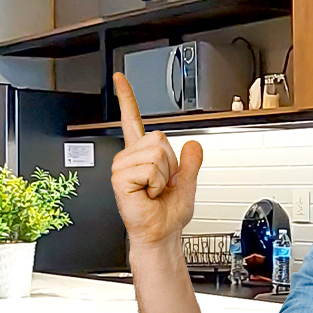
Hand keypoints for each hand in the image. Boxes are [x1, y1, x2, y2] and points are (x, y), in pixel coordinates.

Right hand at [110, 72, 203, 249]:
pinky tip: (146, 194)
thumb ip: (192, 162)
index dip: (127, 98)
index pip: (133, 120)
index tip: (120, 78)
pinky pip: (149, 168)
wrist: (160, 234)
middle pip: (159, 138)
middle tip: (160, 184)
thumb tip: (193, 144)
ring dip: (162, 176)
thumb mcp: (188, 184)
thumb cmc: (167, 214)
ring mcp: (122, 167)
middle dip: (169, 163)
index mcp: (142, 155)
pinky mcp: (119, 178)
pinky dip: (155, 184)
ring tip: (152, 191)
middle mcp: (129, 157)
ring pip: (156, 153)